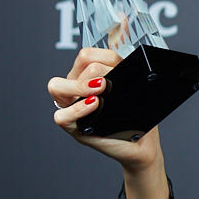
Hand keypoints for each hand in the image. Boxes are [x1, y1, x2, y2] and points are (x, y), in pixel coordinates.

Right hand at [48, 47, 161, 171]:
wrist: (142, 144)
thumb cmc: (137, 115)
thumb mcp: (134, 88)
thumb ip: (124, 70)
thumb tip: (121, 55)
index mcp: (89, 77)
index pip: (86, 56)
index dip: (103, 59)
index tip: (118, 68)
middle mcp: (77, 90)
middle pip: (71, 68)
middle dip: (90, 71)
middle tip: (106, 83)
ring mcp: (73, 108)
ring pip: (57, 87)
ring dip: (79, 86)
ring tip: (99, 91)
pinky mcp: (75, 128)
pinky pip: (62, 116)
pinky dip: (77, 109)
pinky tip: (93, 105)